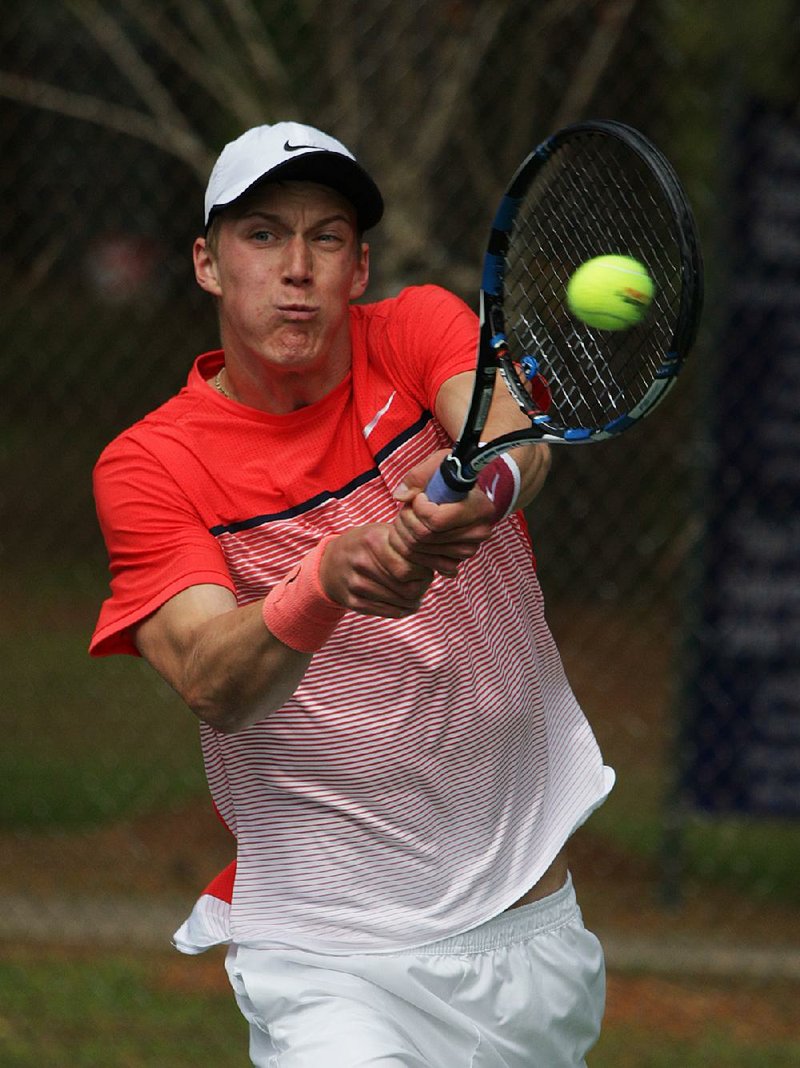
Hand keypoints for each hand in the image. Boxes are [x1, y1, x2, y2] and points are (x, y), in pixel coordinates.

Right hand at [319, 524, 434, 618]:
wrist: (329, 564)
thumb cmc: (365, 545)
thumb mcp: (381, 532)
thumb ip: (406, 540)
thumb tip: (440, 558)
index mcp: (373, 541)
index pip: (410, 567)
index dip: (424, 572)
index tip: (427, 569)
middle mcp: (362, 563)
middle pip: (407, 587)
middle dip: (422, 588)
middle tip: (424, 584)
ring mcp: (356, 585)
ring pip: (400, 602)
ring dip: (415, 601)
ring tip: (416, 594)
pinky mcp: (354, 602)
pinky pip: (389, 612)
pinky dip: (403, 610)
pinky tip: (407, 604)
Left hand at [389, 450, 495, 577]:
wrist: (465, 495)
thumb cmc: (453, 477)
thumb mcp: (439, 464)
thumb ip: (418, 476)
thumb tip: (401, 497)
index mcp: (480, 508)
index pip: (436, 520)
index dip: (419, 508)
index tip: (420, 496)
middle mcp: (479, 532)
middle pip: (425, 536)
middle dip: (407, 520)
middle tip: (408, 508)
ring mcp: (469, 550)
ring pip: (420, 549)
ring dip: (406, 533)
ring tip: (411, 518)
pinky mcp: (457, 561)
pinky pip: (424, 562)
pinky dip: (412, 549)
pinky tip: (414, 534)